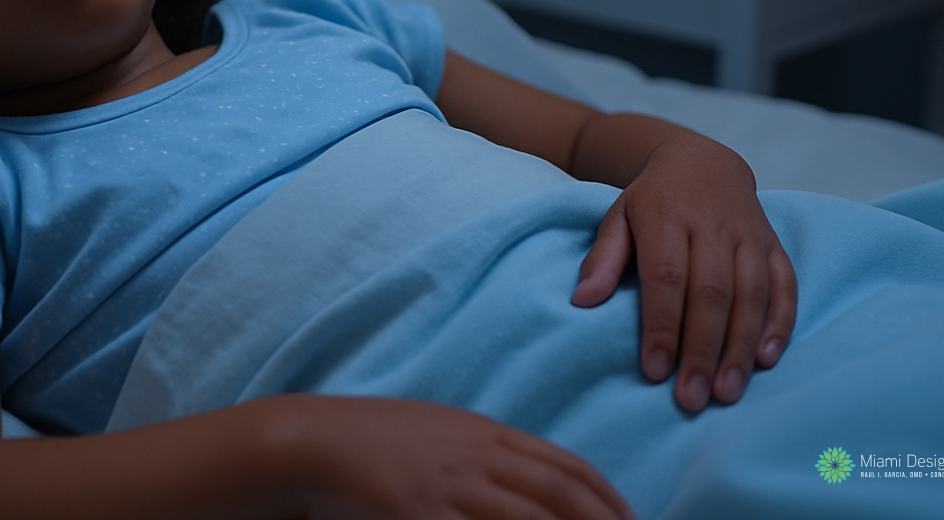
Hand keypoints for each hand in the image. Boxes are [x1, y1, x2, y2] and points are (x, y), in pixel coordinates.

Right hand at [271, 396, 634, 519]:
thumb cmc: (372, 440)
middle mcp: (475, 455)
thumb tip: (523, 476)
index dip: (603, 494)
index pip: (561, 463)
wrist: (313, 443)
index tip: (630, 518)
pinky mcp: (421, 514)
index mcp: (482, 432)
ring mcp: (449, 486)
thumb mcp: (437, 433)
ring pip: (529, 517)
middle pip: (558, 491)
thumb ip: (480, 452)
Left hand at [569, 134, 796, 412]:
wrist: (703, 161)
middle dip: (701, 350)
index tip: (655, 370)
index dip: (662, 325)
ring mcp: (748, 235)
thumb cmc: (653, 200)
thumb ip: (603, 258)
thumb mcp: (618, 216)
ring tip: (726, 391)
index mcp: (666, 218)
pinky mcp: (773, 244)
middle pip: (711, 293)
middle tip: (692, 398)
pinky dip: (779, 322)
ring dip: (740, 347)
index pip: (666, 277)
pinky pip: (784, 285)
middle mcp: (712, 226)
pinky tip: (767, 359)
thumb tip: (581, 301)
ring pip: (751, 294)